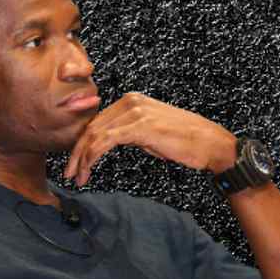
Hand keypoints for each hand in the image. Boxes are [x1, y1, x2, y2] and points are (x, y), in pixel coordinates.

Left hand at [64, 92, 237, 186]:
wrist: (210, 143)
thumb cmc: (185, 141)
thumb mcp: (151, 132)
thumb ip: (130, 132)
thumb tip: (110, 141)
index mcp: (132, 101)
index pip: (98, 121)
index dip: (82, 143)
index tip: (76, 162)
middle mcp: (130, 101)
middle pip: (92, 127)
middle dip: (76, 152)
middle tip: (69, 173)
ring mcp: (134, 112)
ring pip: (94, 134)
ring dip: (81, 158)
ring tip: (77, 177)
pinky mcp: (139, 126)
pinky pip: (104, 141)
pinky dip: (91, 157)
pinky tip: (87, 170)